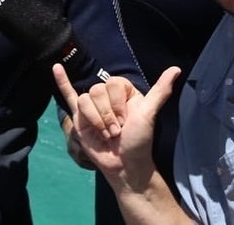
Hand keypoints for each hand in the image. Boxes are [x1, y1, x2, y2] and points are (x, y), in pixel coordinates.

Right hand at [53, 64, 180, 188]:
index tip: (126, 120)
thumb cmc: (139, 140)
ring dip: (96, 120)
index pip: (111, 84)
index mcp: (123, 91)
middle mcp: (106, 96)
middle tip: (116, 131)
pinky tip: (56, 67)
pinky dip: (61, 81)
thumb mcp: (149, 113)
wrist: (124, 165)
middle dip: (107, 115)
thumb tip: (177, 69)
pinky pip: (68, 95)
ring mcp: (91, 106)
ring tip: (105, 134)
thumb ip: (161, 91)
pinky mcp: (79, 118)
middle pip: (96, 91)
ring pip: (84, 100)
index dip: (118, 103)